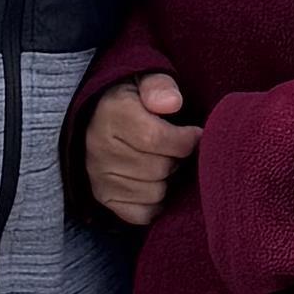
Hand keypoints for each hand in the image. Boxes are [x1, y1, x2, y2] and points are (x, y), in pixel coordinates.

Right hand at [83, 69, 202, 227]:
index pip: (156, 138)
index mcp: (111, 115)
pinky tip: (155, 181)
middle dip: (177, 158)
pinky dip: (155, 201)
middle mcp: (99, 148)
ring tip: (164, 161)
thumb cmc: (133, 98)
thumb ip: (159, 86)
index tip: (195, 133)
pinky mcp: (103, 197)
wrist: (98, 115)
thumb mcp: (144, 79)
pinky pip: (142, 213)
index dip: (186, 139)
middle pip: (159, 168)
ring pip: (155, 192)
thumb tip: (172, 103)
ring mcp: (99, 176)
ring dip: (168, 179)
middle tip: (176, 148)